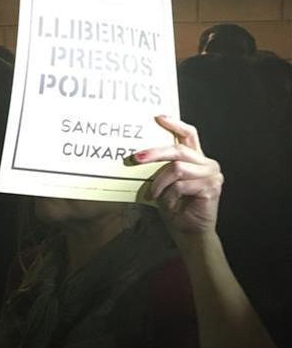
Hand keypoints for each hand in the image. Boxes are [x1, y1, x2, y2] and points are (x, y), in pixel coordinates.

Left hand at [130, 115, 222, 243]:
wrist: (187, 231)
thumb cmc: (173, 205)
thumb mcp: (162, 181)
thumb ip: (158, 166)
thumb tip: (136, 154)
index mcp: (195, 158)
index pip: (188, 134)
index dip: (175, 123)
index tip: (158, 117)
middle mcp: (206, 163)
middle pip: (178, 150)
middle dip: (154, 153)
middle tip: (135, 158)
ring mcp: (212, 174)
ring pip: (177, 168)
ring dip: (159, 183)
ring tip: (153, 194)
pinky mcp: (212, 187)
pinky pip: (181, 185)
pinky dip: (169, 195)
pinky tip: (168, 203)